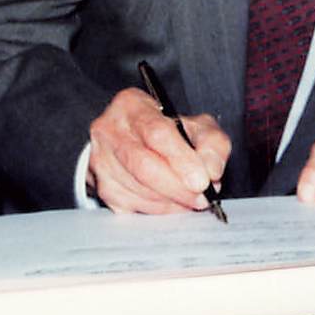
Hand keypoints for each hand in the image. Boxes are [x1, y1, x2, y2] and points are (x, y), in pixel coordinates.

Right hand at [87, 88, 229, 213]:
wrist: (140, 141)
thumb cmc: (170, 132)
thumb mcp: (198, 126)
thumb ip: (213, 144)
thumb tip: (211, 172)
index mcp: (132, 105)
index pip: (156, 132)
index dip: (181, 160)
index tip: (202, 181)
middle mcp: (109, 129)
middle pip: (142, 165)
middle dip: (177, 187)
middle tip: (201, 198)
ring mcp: (101, 159)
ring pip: (137, 189)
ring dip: (170, 201)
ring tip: (190, 199)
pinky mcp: (101, 185)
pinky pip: (132, 206)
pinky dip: (157, 209)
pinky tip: (171, 201)